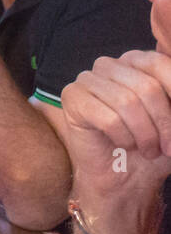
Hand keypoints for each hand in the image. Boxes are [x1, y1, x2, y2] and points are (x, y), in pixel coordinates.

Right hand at [62, 51, 170, 208]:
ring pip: (126, 102)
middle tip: (168, 147)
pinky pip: (108, 118)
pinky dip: (123, 138)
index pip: (160, 64)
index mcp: (138, 60)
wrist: (126, 178)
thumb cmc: (155, 146)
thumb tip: (168, 55)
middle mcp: (111, 64)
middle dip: (164, 124)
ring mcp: (88, 79)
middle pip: (146, 86)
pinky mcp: (72, 97)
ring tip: (148, 149)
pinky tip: (122, 144)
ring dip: (144, 135)